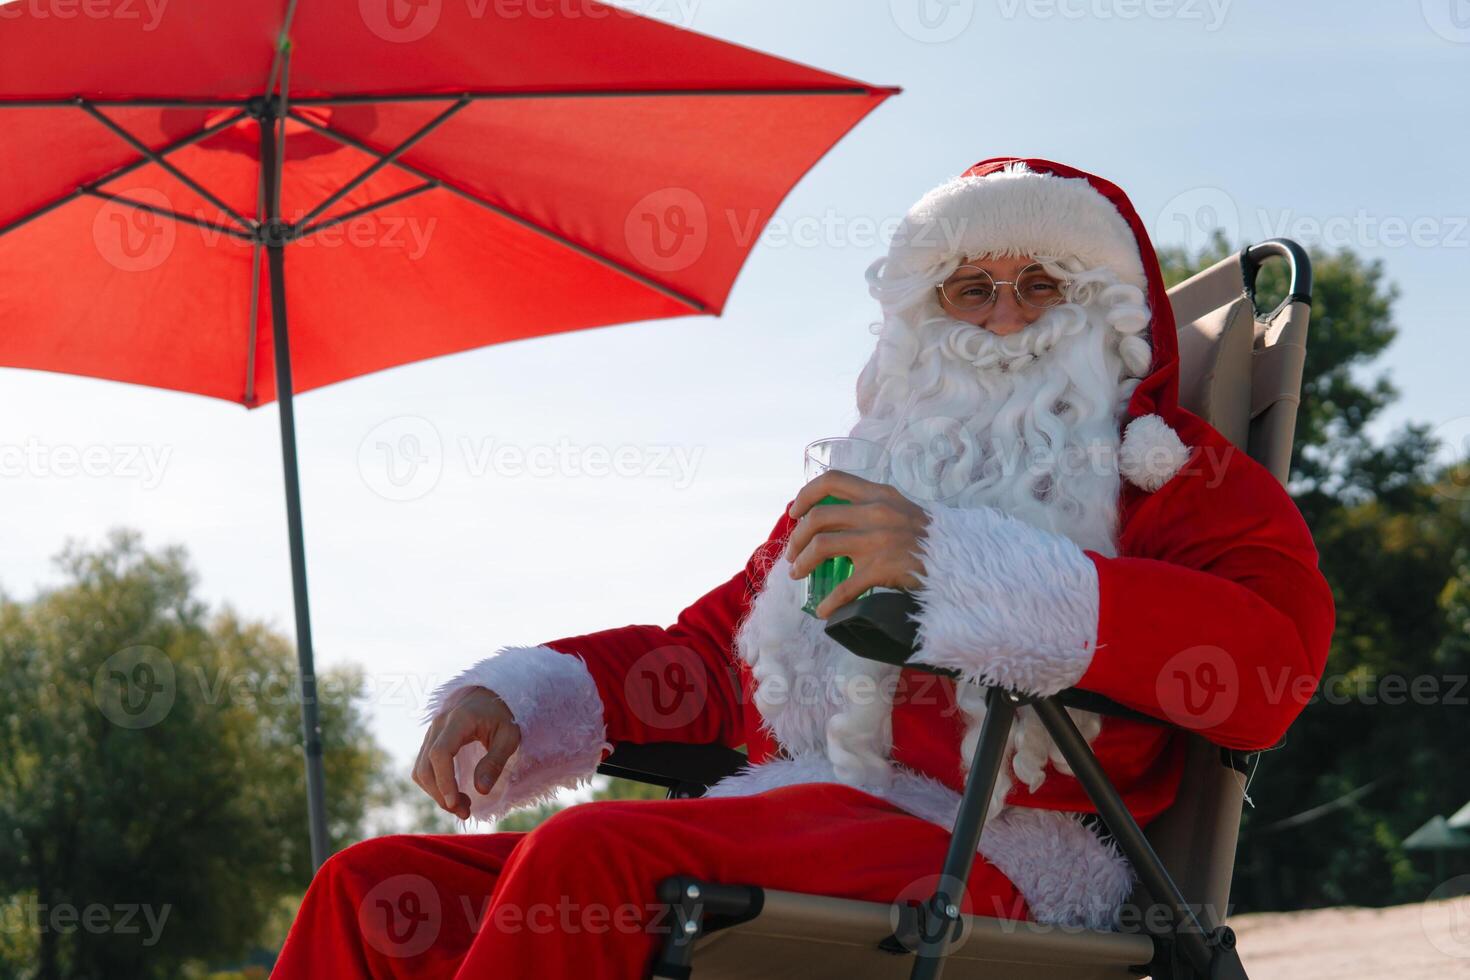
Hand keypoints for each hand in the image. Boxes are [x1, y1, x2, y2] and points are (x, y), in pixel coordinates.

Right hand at [413, 687, 520, 819]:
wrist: (490, 694)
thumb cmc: (503, 714)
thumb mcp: (509, 736)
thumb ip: (495, 761)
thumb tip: (480, 790)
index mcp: (458, 720)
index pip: (440, 753)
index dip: (444, 781)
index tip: (456, 804)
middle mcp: (438, 725)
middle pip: (426, 766)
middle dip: (441, 794)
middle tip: (465, 812)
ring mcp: (431, 732)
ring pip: (420, 769)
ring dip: (436, 793)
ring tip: (462, 806)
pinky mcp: (430, 741)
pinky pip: (423, 767)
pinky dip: (434, 785)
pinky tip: (453, 793)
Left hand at [784, 470, 930, 618]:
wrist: (960, 561)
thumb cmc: (929, 539)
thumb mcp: (901, 511)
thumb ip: (873, 509)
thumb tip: (836, 518)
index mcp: (879, 495)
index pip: (833, 480)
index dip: (806, 494)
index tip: (794, 512)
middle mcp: (876, 512)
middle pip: (819, 517)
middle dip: (797, 537)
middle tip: (792, 553)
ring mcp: (878, 540)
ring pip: (822, 546)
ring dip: (802, 562)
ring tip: (797, 574)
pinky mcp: (882, 568)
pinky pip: (845, 587)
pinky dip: (829, 601)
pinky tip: (823, 611)